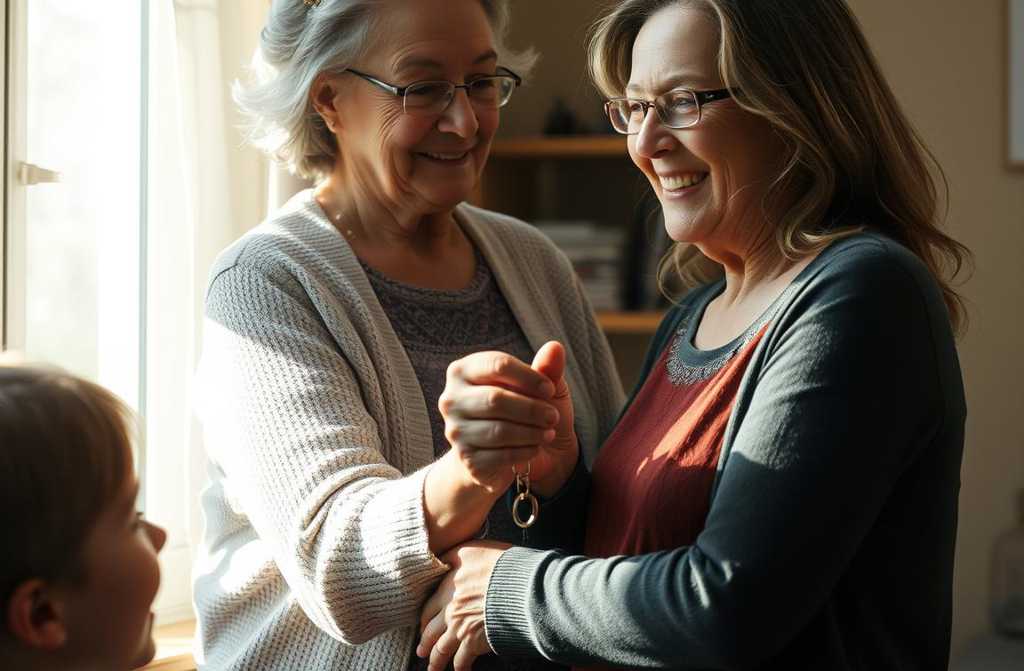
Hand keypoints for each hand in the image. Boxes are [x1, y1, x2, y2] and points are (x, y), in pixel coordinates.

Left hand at [418, 541, 509, 670]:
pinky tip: (461, 670)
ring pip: (441, 648)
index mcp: (448, 585)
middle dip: (425, 642)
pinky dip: (460, 667)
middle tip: (421, 651)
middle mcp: (449, 607)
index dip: (425, 618)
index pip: (429, 605)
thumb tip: (445, 560)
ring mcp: (459, 626)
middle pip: (430, 630)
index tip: (423, 625)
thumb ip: (456, 556)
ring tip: (433, 668)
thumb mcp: (474, 548)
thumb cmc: (504, 564)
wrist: (520, 585)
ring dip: (435, 661)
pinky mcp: (472, 641)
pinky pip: (461, 659)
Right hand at [439, 342, 576, 493]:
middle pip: (495, 399)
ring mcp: (455, 431)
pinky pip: (500, 455)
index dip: (529, 377)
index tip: (550, 389)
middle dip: (532, 409)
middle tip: (552, 416)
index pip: (497, 365)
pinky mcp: (467, 459)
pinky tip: (535, 447)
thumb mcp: (542, 388)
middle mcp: (452, 399)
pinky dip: (524, 452)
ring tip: (548, 432)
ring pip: (498, 430)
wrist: (515, 456)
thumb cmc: (526, 410)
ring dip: (532, 432)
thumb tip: (555, 347)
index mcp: (464, 371)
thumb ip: (547, 369)